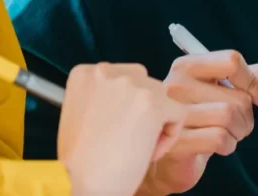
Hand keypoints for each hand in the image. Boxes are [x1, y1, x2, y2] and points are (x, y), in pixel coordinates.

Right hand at [57, 63, 186, 195]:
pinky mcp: (154, 102)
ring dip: (156, 123)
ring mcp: (131, 84)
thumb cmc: (83, 163)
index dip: (124, 108)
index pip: (123, 79)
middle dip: (143, 112)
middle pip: (144, 84)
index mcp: (85, 74)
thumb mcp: (79, 117)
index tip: (115, 130)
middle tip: (130, 140)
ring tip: (137, 149)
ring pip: (163, 98)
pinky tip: (149, 154)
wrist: (89, 187)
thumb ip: (100, 98)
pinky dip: (170, 136)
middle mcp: (106, 72)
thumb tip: (122, 96)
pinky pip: (178, 114)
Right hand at [136, 50, 257, 195]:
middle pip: (238, 96)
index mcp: (188, 65)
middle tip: (239, 123)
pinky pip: (219, 138)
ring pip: (229, 116)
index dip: (256, 83)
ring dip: (239, 131)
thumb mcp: (231, 91)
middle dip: (249, 116)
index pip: (232, 61)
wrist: (176, 157)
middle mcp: (176, 84)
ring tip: (228, 133)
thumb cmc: (206, 118)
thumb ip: (257, 78)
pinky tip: (218, 145)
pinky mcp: (176, 141)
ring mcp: (173, 113)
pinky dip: (228, 145)